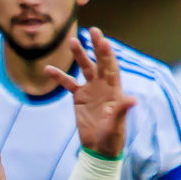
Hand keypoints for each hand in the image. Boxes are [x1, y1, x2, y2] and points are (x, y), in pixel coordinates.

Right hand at [46, 29, 135, 159]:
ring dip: (79, 55)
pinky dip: (60, 77)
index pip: (111, 67)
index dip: (107, 54)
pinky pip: (68, 84)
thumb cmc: (112, 137)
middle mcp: (103, 86)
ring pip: (84, 68)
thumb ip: (122, 111)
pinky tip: (48, 69)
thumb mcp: (117, 125)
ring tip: (71, 42)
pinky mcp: (79, 98)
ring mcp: (91, 90)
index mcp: (114, 90)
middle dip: (96, 46)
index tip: (102, 40)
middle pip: (99, 62)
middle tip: (92, 30)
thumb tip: (132, 99)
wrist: (99, 149)